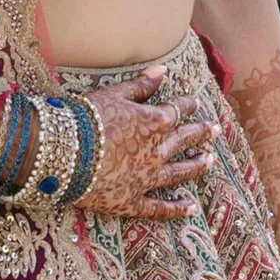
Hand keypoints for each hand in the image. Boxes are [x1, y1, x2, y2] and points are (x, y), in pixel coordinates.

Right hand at [84, 69, 216, 219]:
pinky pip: (159, 207)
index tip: (195, 103)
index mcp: (155, 122)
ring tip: (210, 161)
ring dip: (196, 166)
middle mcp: (158, 151)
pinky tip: (190, 208)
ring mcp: (147, 178)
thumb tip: (163, 70)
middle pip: (185, 140)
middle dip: (201, 133)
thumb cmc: (87, 118)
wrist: (63, 152)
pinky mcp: (132, 201)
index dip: (187, 105)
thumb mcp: (114, 94)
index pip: (177, 110)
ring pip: (179, 172)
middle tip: (215, 130)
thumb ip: (141, 84)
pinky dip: (176, 209)